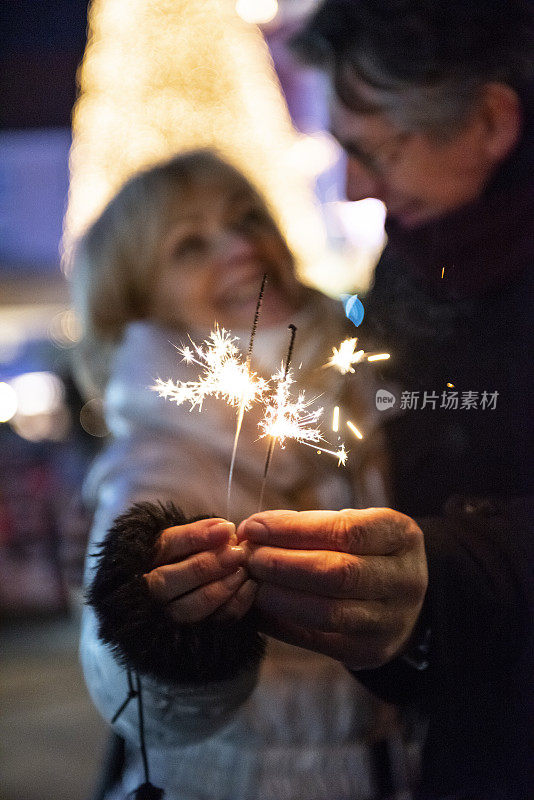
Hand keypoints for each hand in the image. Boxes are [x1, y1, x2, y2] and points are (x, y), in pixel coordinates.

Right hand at [144, 518, 256, 622]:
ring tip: (243, 570)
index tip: (227, 529)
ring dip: (220, 588)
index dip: (196, 536)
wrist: (192, 593)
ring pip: (189, 608)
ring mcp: (169, 616)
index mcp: (148, 559)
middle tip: (237, 553)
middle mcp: (151, 591)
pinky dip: (235, 604)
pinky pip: (213, 623)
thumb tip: (225, 529)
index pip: (167, 545)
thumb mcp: (191, 541)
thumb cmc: (193, 557)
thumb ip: (203, 534)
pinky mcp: (193, 633)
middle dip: (206, 565)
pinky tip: (250, 585)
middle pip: (168, 581)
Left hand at [237, 508, 427, 669]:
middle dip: (282, 563)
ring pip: (326, 612)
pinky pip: (315, 640)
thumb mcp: (358, 525)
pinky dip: (279, 623)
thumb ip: (312, 525)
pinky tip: (256, 608)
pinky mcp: (367, 651)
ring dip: (278, 596)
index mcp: (402, 537)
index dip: (293, 529)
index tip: (254, 526)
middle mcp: (404, 580)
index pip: (346, 531)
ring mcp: (389, 621)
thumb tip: (255, 530)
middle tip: (248, 556)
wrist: (404, 601)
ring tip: (251, 581)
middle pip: (336, 573)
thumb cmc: (367, 551)